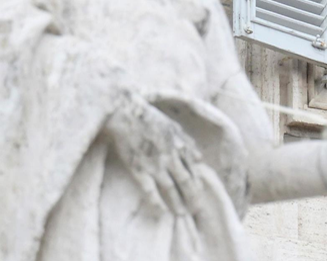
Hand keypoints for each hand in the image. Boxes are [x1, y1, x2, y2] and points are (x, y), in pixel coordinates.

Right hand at [103, 94, 203, 216]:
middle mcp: (170, 156)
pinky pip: (150, 190)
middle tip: (197, 210)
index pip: (193, 169)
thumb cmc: (149, 118)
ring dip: (178, 202)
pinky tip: (161, 212)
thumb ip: (188, 142)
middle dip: (193, 196)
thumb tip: (200, 158)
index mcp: (179, 145)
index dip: (197, 183)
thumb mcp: (174, 126)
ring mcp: (155, 164)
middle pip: (185, 180)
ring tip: (182, 214)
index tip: (200, 193)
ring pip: (171, 188)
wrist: (126, 114)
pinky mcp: (139, 169)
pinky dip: (156, 202)